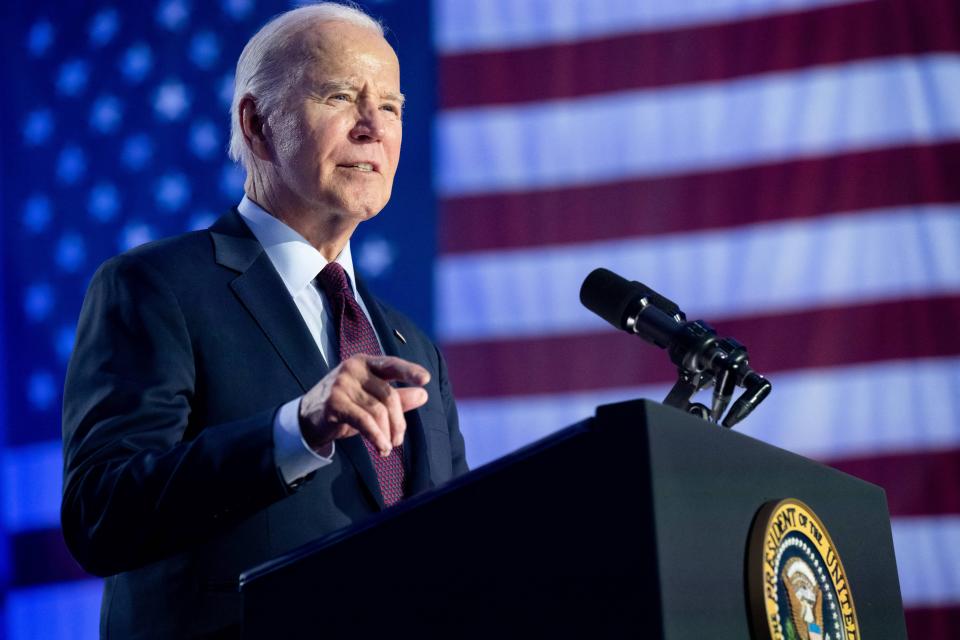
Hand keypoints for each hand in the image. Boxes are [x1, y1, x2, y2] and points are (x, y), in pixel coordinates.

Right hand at [298, 355, 429, 456]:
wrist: (308, 418)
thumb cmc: (345, 406)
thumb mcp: (372, 400)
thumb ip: (398, 396)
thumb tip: (424, 394)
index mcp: (365, 363)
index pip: (391, 364)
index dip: (409, 371)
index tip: (425, 379)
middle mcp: (353, 369)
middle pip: (389, 395)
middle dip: (398, 421)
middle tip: (398, 440)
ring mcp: (342, 384)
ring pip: (378, 410)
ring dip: (386, 434)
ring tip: (387, 448)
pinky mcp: (334, 403)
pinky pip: (364, 421)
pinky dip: (376, 436)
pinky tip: (381, 448)